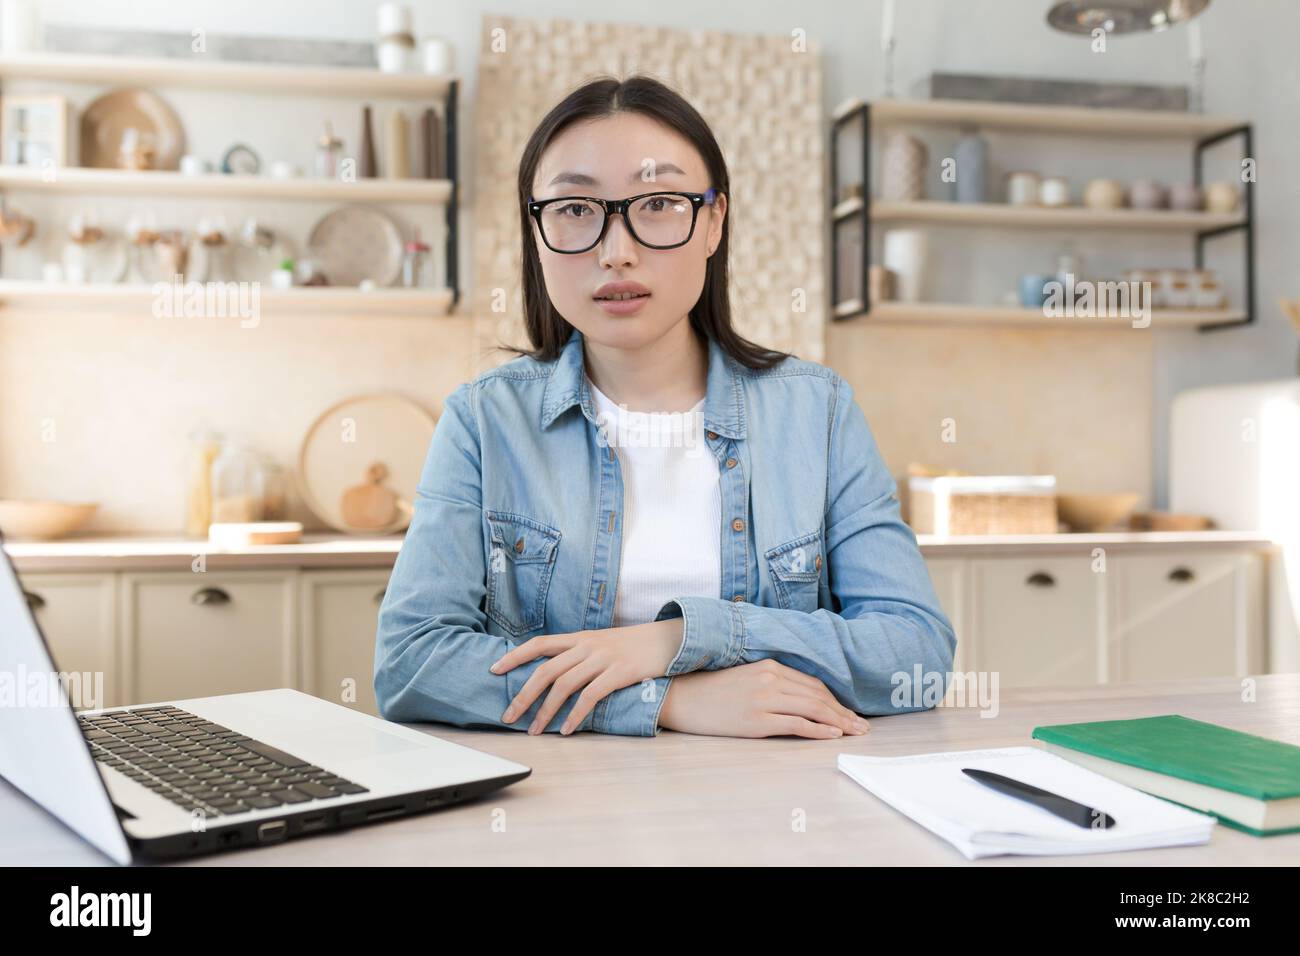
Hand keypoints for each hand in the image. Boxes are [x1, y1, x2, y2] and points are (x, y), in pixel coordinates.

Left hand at [490, 618, 683, 734]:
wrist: (666, 641)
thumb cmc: (630, 647)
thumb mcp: (600, 643)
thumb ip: (577, 654)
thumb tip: (550, 674)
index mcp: (578, 637)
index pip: (538, 644)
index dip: (514, 656)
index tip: (494, 670)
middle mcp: (586, 645)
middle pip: (545, 670)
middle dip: (523, 695)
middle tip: (508, 716)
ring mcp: (602, 658)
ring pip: (564, 685)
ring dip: (546, 711)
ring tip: (535, 730)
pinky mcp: (619, 673)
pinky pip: (590, 696)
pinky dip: (576, 715)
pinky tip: (568, 730)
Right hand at [657, 659, 869, 738]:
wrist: (681, 696)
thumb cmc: (712, 690)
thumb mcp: (746, 676)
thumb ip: (772, 681)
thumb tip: (800, 695)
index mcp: (770, 666)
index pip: (813, 684)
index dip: (836, 700)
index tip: (850, 712)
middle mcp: (771, 679)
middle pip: (818, 696)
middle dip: (844, 712)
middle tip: (862, 726)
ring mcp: (764, 699)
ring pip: (813, 709)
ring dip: (838, 722)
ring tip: (855, 732)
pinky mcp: (757, 720)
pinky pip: (796, 724)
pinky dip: (818, 730)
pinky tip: (833, 735)